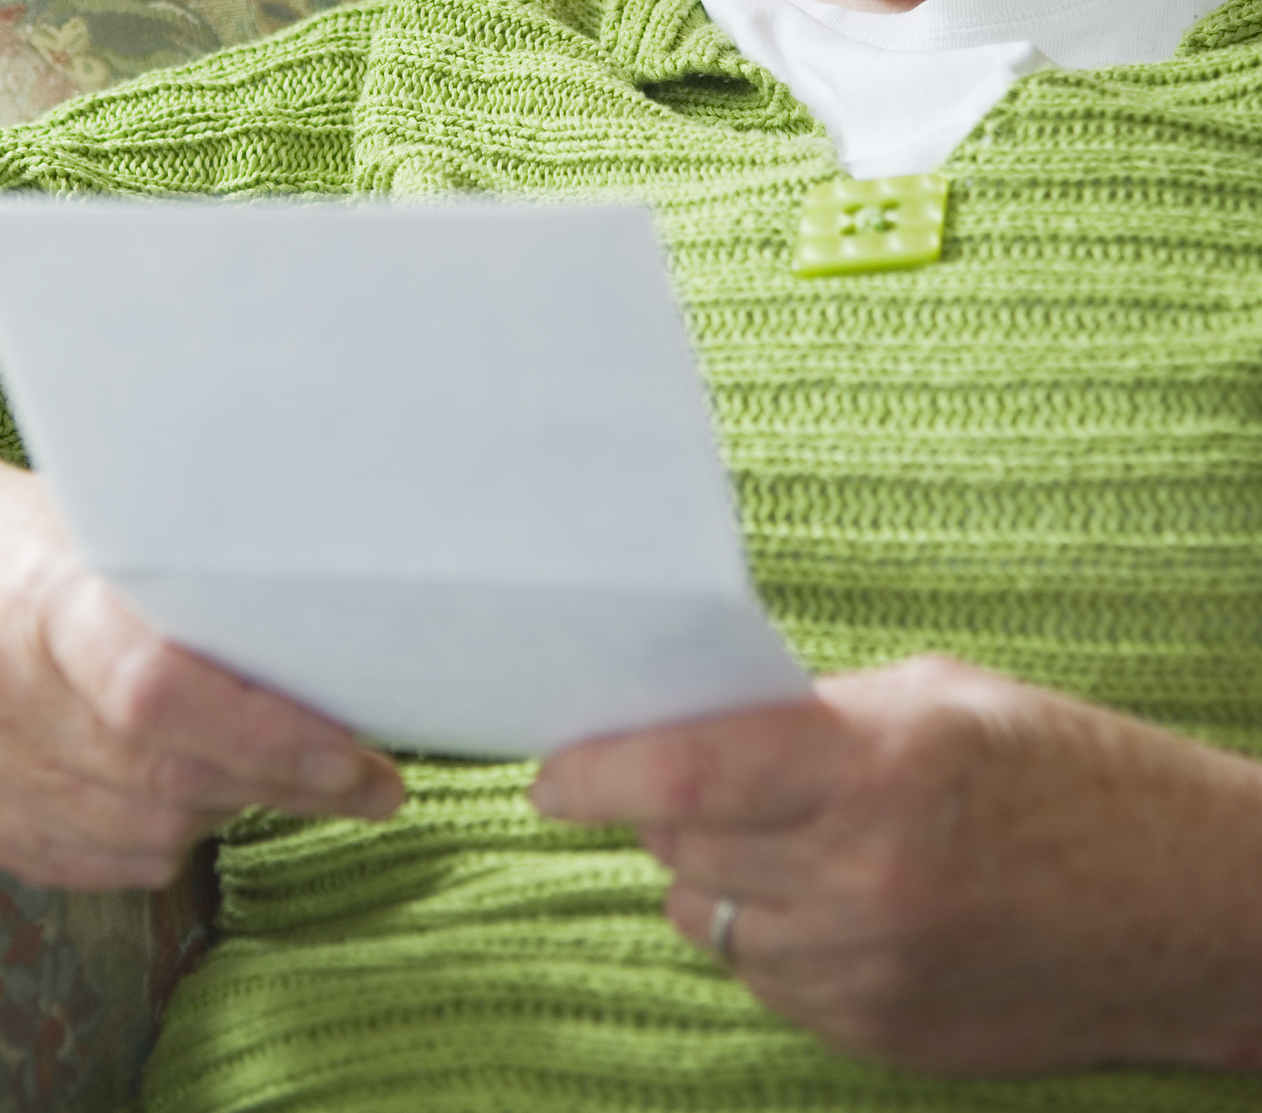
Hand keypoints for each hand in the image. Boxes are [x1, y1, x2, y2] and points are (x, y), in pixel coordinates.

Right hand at [0, 409, 402, 888]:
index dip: (262, 735)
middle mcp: (9, 692)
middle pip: (167, 775)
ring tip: (286, 768)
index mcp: (50, 599)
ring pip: (151, 833)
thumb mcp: (131, 523)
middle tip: (372, 783)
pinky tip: (206, 789)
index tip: (353, 755)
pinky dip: (178, 839)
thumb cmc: (70, 542)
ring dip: (238, 807)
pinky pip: (118, 864)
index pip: (155, 691)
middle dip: (287, 786)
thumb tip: (351, 609)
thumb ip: (213, 567)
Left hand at [531, 655, 1261, 1075]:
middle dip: (660, 806)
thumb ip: (811, 716)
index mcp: (878, 770)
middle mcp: (863, 881)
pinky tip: (830, 895)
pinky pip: (765, 979)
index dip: (602, 771)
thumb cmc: (1067, 770)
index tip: (549, 774)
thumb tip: (699, 726)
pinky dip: (768, 933)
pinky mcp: (879, 1037)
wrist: (1185, 908)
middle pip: (684, 845)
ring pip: (710, 918)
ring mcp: (870, 973)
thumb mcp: (937, 697)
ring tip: (788, 831)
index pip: (692, 772)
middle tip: (684, 771)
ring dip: (716, 871)